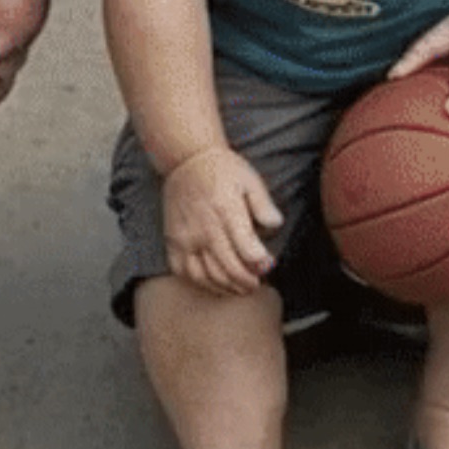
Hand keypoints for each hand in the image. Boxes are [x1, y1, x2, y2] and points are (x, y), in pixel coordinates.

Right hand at [162, 145, 283, 296]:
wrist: (186, 160)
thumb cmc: (222, 170)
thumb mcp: (250, 179)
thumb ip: (264, 204)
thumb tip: (275, 225)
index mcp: (226, 210)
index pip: (246, 249)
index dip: (260, 263)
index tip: (269, 265)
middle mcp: (204, 227)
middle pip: (228, 268)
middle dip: (246, 281)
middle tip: (256, 283)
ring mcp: (186, 237)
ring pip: (206, 276)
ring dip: (226, 287)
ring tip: (239, 287)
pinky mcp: (173, 242)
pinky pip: (184, 272)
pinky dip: (201, 283)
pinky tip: (214, 282)